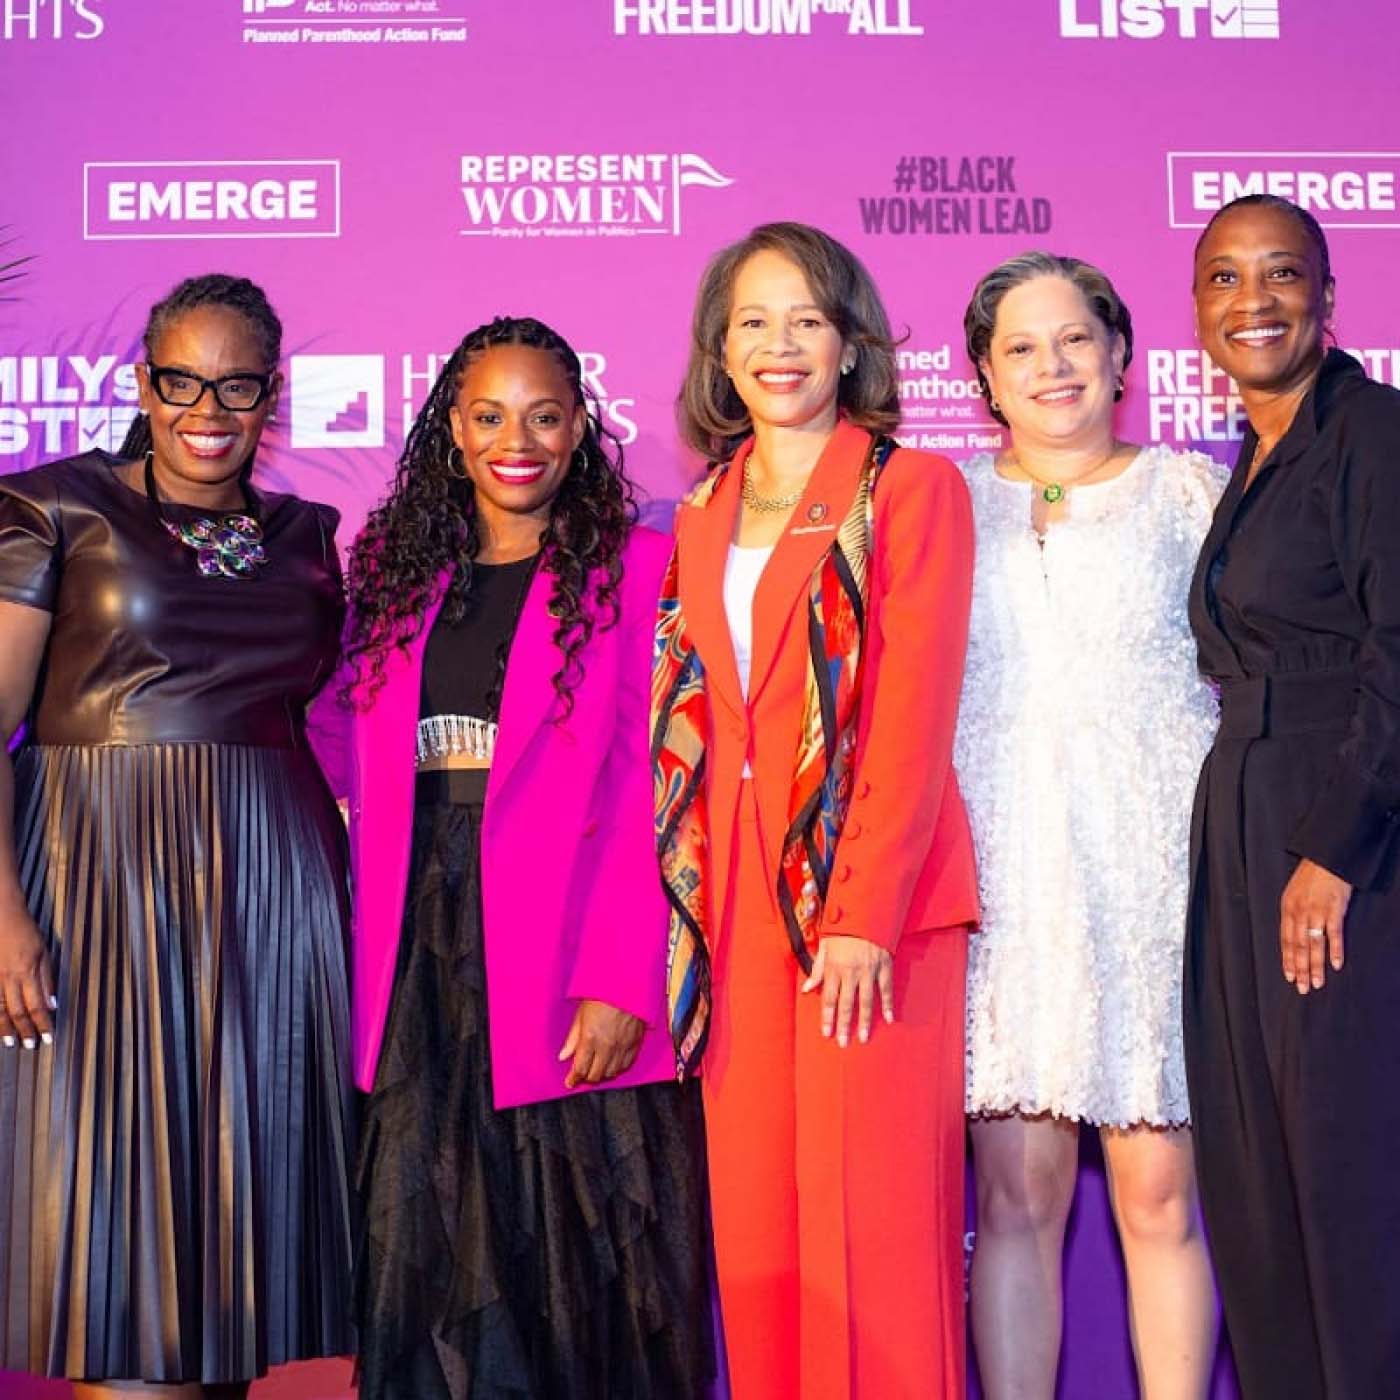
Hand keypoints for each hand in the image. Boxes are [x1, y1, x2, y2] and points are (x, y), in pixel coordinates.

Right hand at [0, 900, 55, 1049]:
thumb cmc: (24, 930)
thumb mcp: (44, 950)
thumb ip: (47, 978)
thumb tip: (52, 1003)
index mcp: (28, 971)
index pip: (37, 1005)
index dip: (42, 1024)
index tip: (47, 1038)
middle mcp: (9, 978)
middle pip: (17, 1011)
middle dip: (24, 1030)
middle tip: (29, 1046)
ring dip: (5, 1028)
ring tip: (10, 1042)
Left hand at [558, 999, 645, 1088]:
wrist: (628, 984)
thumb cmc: (603, 994)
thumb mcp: (581, 1013)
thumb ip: (572, 1038)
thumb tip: (563, 1056)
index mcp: (590, 1038)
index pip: (580, 1068)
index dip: (574, 1078)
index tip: (570, 1082)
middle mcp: (607, 1046)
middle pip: (596, 1075)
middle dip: (586, 1077)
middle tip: (582, 1073)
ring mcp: (622, 1046)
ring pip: (611, 1073)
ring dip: (602, 1073)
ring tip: (596, 1068)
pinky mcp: (635, 1044)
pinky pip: (626, 1065)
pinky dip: (618, 1068)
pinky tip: (612, 1064)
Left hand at [801, 935, 894, 1046]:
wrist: (865, 913)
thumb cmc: (842, 931)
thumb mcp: (825, 948)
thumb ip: (817, 970)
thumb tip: (807, 989)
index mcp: (834, 967)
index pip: (829, 998)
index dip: (827, 1017)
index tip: (826, 1033)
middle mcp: (851, 971)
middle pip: (846, 1003)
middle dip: (843, 1025)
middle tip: (843, 1043)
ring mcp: (868, 970)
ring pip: (866, 1000)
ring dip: (865, 1021)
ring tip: (863, 1038)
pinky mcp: (884, 966)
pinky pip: (886, 989)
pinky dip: (887, 1004)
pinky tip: (888, 1019)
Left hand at [1280, 858, 1351, 994]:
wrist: (1325, 858)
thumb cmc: (1310, 877)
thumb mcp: (1293, 894)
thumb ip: (1293, 914)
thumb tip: (1293, 934)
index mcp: (1287, 909)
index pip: (1286, 940)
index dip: (1287, 960)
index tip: (1289, 976)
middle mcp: (1299, 912)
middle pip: (1298, 946)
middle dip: (1300, 969)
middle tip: (1302, 988)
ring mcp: (1316, 912)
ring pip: (1314, 945)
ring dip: (1315, 966)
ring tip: (1316, 983)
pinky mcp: (1334, 910)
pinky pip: (1334, 934)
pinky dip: (1334, 950)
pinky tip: (1335, 965)